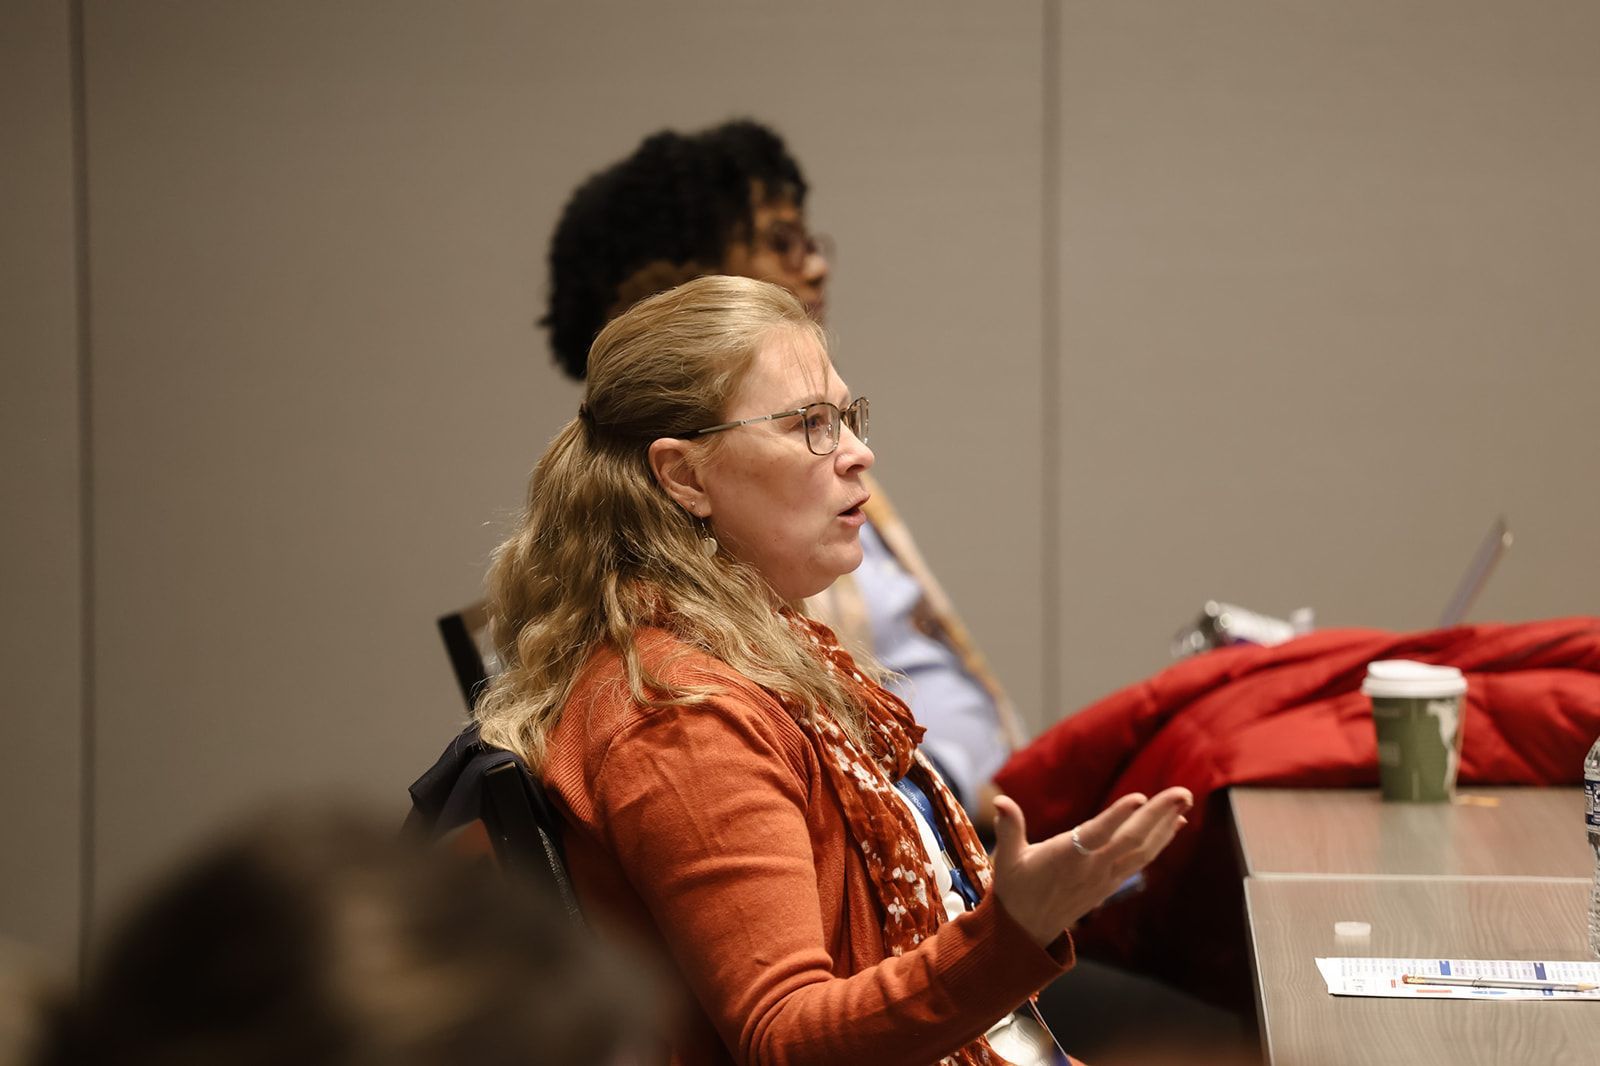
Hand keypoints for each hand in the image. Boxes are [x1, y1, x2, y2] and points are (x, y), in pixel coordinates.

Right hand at [991, 786, 1192, 947]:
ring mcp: (1106, 877)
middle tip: (1183, 792)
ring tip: (1185, 801)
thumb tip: (1000, 800)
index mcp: (1066, 859)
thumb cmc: (1016, 888)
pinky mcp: (1111, 882)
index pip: (1096, 834)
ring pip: (1142, 850)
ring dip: (1166, 825)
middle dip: (1159, 815)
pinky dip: (1160, 841)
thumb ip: (1009, 827)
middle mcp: (1092, 868)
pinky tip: (1174, 825)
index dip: (1117, 816)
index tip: (1139, 797)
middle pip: (1131, 840)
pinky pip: (1141, 859)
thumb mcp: (1007, 858)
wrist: (1028, 930)